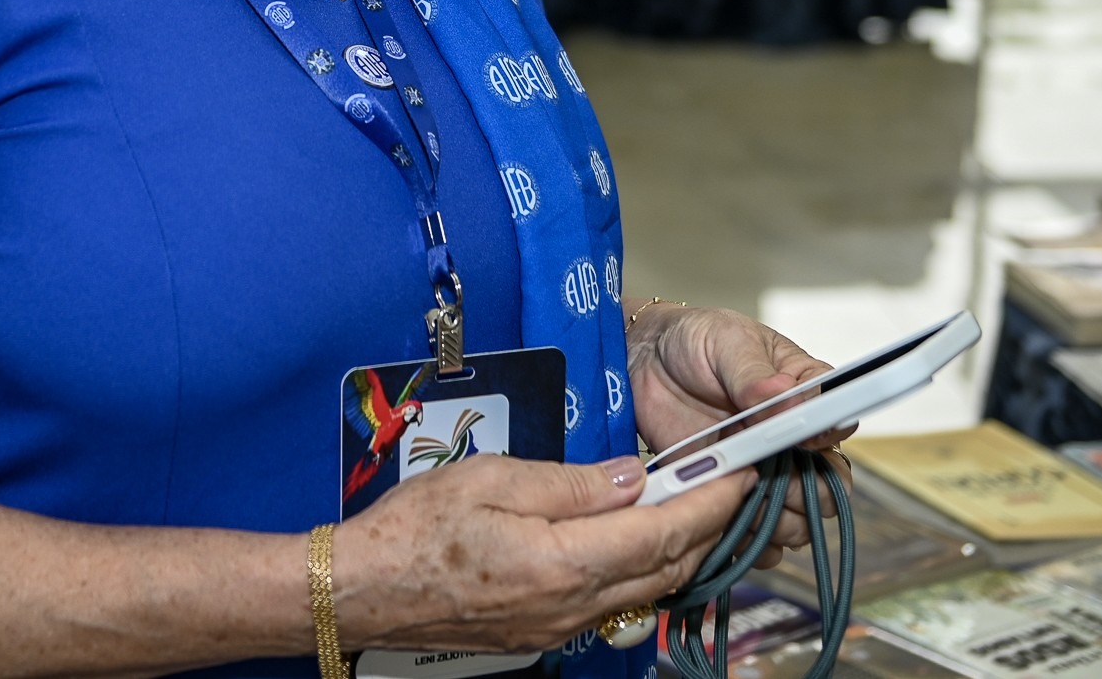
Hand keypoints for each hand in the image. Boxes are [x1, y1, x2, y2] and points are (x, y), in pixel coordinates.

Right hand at [332, 453, 756, 653]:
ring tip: (696, 503)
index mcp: (562, 562)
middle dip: (708, 523)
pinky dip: (641, 567)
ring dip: (679, 547)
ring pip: (645, 588)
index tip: (739, 469)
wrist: (362, 591)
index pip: (662, 531)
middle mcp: (572, 605)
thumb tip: (632, 476)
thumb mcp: (491, 479)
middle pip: (666, 566)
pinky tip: (639, 537)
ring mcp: (560, 626)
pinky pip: (613, 601)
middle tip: (731, 479)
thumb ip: (569, 482)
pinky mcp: (545, 632)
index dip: (710, 500)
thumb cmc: (413, 529)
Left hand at [626, 304, 851, 566]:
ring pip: (797, 520)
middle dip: (808, 492)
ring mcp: (762, 472)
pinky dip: (746, 540)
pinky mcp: (731, 496)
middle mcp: (792, 439)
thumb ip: (755, 375)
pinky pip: (756, 537)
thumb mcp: (726, 343)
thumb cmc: (694, 341)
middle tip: (772, 477)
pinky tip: (725, 520)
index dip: (826, 439)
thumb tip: (785, 398)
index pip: (838, 424)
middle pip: (828, 486)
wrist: (642, 362)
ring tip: (742, 496)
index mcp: (804, 393)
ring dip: (777, 521)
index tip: (800, 439)